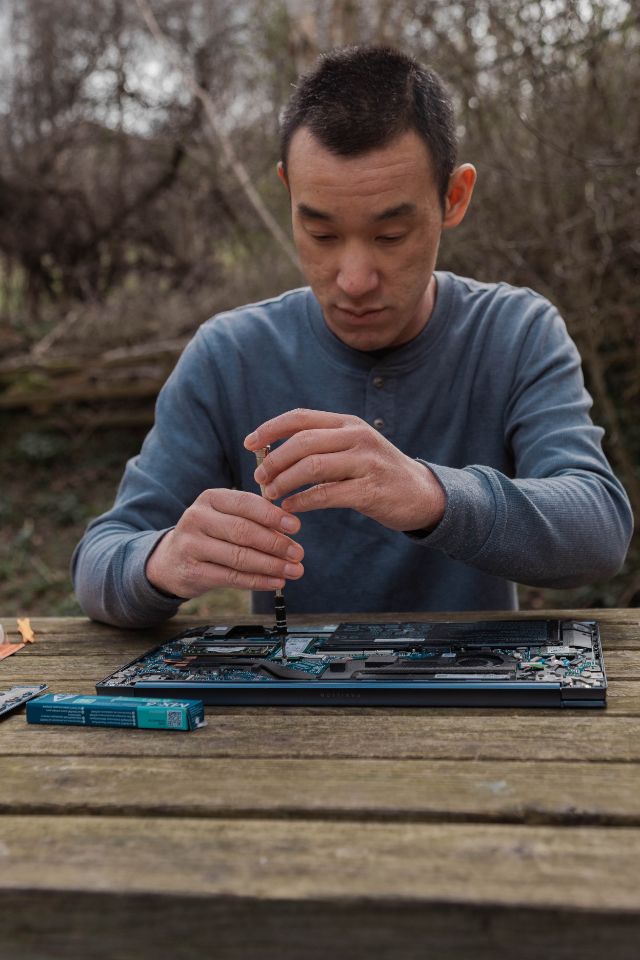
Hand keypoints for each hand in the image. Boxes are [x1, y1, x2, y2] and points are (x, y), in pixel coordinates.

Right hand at [145, 488, 303, 597]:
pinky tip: (276, 581)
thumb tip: (290, 531)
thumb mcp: (225, 517)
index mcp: (210, 498)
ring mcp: (192, 545)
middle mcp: (197, 518)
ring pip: (239, 556)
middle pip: (243, 531)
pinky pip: (231, 577)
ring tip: (294, 570)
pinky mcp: (192, 571)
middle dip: (275, 543)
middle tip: (298, 553)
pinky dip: (258, 581)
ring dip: (271, 565)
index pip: (246, 503)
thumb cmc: (209, 535)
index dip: (272, 516)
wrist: (171, 561)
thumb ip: (253, 519)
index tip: (295, 526)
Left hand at [244, 409, 445, 531]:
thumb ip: (320, 444)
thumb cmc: (376, 471)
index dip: (270, 429)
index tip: (249, 444)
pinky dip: (303, 501)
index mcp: (347, 423)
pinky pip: (326, 494)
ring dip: (285, 481)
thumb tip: (271, 450)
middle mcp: (357, 437)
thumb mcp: (352, 447)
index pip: (300, 417)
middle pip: (302, 442)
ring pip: (312, 467)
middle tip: (259, 477)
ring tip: (270, 494)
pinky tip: (290, 508)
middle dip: (274, 460)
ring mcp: (365, 462)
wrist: (420, 493)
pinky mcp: (369, 490)